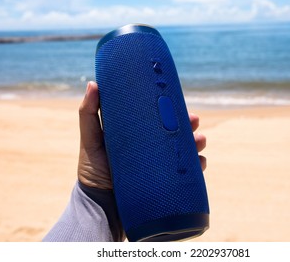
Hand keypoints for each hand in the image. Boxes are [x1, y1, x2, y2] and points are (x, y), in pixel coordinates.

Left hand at [78, 81, 206, 189]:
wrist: (100, 208)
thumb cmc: (93, 172)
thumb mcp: (90, 140)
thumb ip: (88, 113)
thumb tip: (93, 83)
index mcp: (136, 137)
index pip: (156, 119)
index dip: (168, 109)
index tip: (176, 99)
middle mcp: (150, 150)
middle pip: (174, 133)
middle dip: (187, 125)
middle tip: (194, 120)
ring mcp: (159, 167)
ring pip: (184, 151)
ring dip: (196, 143)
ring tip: (201, 140)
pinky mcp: (167, 184)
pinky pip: (187, 174)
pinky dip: (197, 167)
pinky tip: (201, 162)